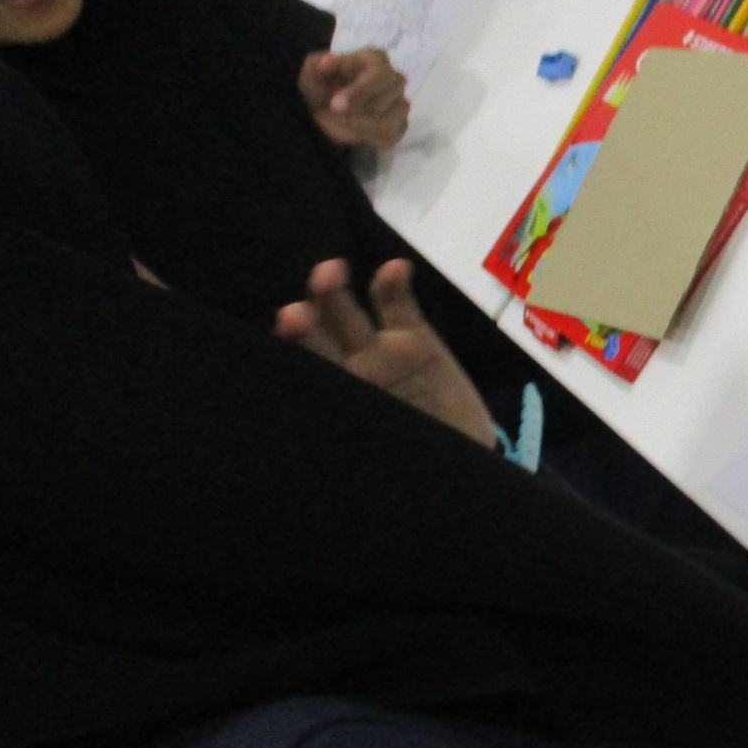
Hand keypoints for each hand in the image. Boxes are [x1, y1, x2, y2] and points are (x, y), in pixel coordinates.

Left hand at [274, 258, 496, 448]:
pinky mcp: (412, 337)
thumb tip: (307, 477)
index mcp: (330, 402)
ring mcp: (376, 351)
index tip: (285, 350)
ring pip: (346, 316)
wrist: (461, 463)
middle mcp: (345, 372)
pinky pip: (396, 305)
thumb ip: (359, 434)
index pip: (303, 373)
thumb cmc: (412, 465)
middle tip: (295, 315)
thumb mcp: (377, 456)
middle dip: (305, 325)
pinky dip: (393, 284)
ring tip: (330, 272)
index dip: (293, 359)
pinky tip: (396, 270)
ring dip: (334, 292)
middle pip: (317, 340)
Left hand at [298, 48, 409, 147]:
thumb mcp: (312, 69)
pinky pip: (390, 136)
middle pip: (383, 102)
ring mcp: (401, 103)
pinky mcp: (401, 125)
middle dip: (354, 113)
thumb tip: (324, 63)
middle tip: (333, 115)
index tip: (335, 105)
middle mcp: (395, 80)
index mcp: (377, 60)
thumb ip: (318, 65)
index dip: (359, 92)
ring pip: (387, 123)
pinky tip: (354, 130)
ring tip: (339, 122)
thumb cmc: (322, 83)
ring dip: (358, 127)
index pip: (379, 76)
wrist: (325, 105)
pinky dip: (370, 137)